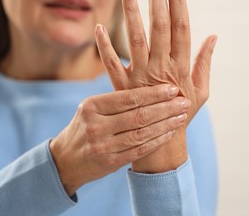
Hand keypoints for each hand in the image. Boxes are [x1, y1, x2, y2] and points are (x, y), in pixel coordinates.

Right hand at [50, 84, 189, 195]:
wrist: (65, 159)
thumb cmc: (84, 128)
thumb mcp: (90, 108)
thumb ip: (115, 100)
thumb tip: (149, 87)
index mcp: (92, 106)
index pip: (128, 98)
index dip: (153, 93)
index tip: (172, 88)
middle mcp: (96, 125)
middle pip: (138, 115)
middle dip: (165, 108)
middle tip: (184, 101)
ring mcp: (103, 146)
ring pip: (142, 133)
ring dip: (165, 124)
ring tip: (181, 116)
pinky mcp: (110, 162)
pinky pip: (139, 149)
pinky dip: (157, 140)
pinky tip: (169, 133)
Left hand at [95, 0, 216, 171]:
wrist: (161, 142)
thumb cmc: (184, 114)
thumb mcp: (202, 90)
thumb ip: (205, 62)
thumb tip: (213, 36)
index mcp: (181, 67)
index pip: (181, 28)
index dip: (178, 4)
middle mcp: (160, 69)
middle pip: (159, 28)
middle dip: (156, 0)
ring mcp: (139, 77)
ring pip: (135, 40)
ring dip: (131, 14)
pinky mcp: (122, 87)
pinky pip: (111, 64)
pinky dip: (104, 46)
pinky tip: (98, 27)